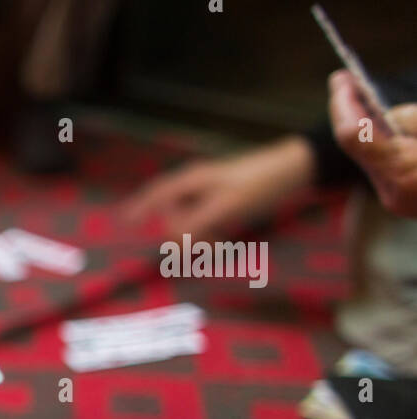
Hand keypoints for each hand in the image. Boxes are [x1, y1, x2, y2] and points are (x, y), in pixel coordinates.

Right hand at [120, 136, 315, 239]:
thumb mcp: (225, 207)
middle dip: (182, 234)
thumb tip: (171, 245)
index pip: (155, 195)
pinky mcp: (223, 202)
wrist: (294, 170)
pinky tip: (224, 240)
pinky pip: (205, 223)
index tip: (124, 223)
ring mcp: (209, 193)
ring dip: (199, 237)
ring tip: (220, 244)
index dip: (138, 208)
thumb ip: (195, 225)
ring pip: (190, 221)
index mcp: (189, 181)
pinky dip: (210, 235)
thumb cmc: (259, 185)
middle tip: (204, 248)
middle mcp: (195, 185)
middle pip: (173, 214)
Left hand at [329, 69, 416, 217]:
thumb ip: (409, 119)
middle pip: (357, 146)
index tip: (341, 78)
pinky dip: (383, 143)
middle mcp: (395, 192)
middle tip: (345, 82)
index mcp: (406, 171)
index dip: (343, 103)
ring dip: (366, 127)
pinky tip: (382, 122)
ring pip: (370, 156)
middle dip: (351, 112)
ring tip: (360, 96)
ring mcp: (398, 201)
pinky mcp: (404, 202)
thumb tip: (383, 116)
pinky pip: (384, 166)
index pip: (353, 135)